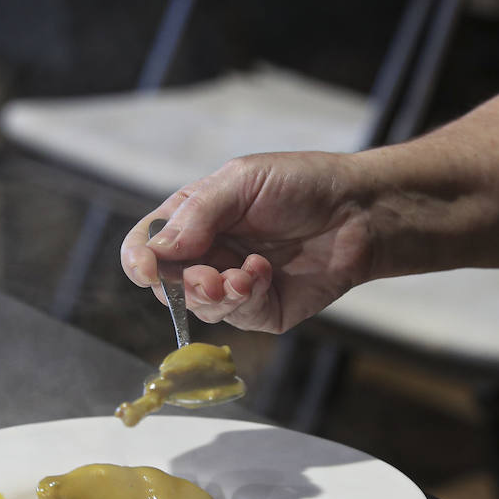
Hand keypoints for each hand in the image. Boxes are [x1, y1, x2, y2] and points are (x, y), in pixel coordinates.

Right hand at [120, 151, 371, 333]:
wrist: (359, 210)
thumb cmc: (301, 184)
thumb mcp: (242, 181)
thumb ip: (197, 214)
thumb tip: (157, 251)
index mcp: (193, 219)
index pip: (147, 245)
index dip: (139, 260)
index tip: (147, 269)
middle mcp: (209, 254)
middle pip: (168, 285)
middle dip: (181, 285)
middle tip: (208, 277)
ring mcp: (234, 285)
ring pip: (201, 307)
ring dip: (214, 295)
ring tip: (242, 277)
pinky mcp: (264, 310)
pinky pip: (238, 316)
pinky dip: (245, 297)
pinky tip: (263, 273)